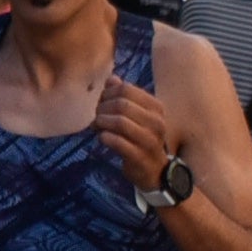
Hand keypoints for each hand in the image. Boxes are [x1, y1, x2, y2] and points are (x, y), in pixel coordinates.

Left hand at [93, 75, 171, 189]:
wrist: (154, 171)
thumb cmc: (141, 139)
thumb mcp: (137, 116)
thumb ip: (125, 97)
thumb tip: (110, 79)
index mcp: (156, 107)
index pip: (126, 89)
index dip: (107, 94)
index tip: (99, 103)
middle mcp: (156, 121)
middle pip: (122, 104)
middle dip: (103, 108)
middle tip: (95, 116)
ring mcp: (150, 140)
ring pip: (120, 122)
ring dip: (102, 122)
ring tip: (96, 127)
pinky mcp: (140, 156)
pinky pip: (118, 142)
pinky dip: (105, 137)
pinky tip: (102, 138)